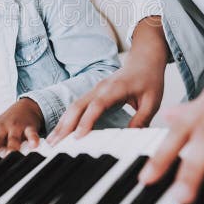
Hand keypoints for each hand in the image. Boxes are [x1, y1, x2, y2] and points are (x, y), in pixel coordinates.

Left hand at [0, 98, 42, 155]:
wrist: (24, 107)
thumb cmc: (3, 121)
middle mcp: (1, 129)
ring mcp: (15, 128)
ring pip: (14, 138)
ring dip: (13, 146)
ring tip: (11, 154)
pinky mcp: (29, 128)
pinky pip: (32, 134)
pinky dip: (34, 139)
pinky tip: (35, 145)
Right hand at [47, 57, 164, 145]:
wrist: (145, 58)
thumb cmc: (149, 79)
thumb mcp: (152, 101)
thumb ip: (142, 119)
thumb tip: (131, 137)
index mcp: (115, 89)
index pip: (97, 106)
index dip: (86, 121)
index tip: (77, 137)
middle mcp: (101, 88)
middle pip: (78, 106)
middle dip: (65, 125)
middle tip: (54, 144)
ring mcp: (95, 89)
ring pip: (74, 106)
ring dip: (62, 123)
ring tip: (51, 140)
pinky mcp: (94, 93)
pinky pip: (77, 106)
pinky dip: (67, 118)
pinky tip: (61, 130)